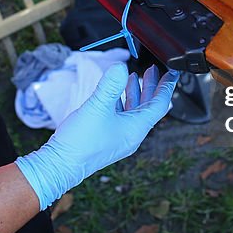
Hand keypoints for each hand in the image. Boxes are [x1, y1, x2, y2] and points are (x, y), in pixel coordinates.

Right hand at [15, 63, 179, 208]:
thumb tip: (120, 67)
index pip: (159, 105)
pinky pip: (121, 117)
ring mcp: (119, 138)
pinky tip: (113, 95)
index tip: (172, 73)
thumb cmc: (80, 142)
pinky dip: (121, 102)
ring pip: (133, 112)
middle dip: (150, 87)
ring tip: (133, 77)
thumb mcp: (97, 107)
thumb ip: (110, 85)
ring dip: (134, 93)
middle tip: (152, 70)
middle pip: (148, 107)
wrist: (60, 166)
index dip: (166, 87)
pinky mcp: (107, 139)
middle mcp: (131, 135)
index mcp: (136, 129)